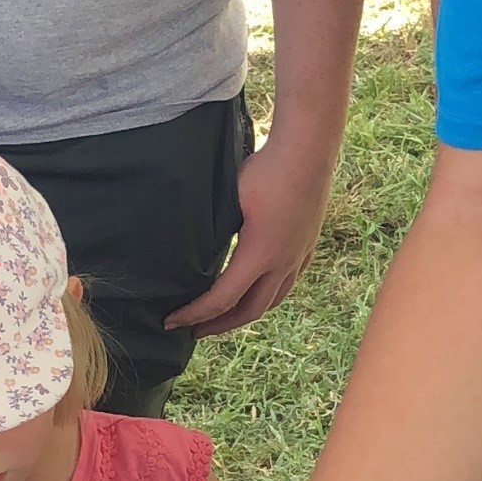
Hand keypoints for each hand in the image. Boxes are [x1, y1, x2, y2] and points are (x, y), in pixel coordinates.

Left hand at [166, 132, 332, 337]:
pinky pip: (286, 284)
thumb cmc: (266, 169)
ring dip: (246, 314)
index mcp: (260, 254)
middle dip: (220, 326)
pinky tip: (257, 291)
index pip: (222, 299)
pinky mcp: (307, 245)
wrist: (309, 149)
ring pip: (273, 301)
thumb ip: (213, 230)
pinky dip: (267, 296)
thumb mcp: (229, 199)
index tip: (172, 321)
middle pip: (250, 311)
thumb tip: (189, 251)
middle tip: (195, 331)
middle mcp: (284, 263)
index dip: (195, 314)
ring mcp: (299, 255)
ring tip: (225, 317)